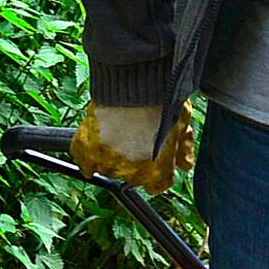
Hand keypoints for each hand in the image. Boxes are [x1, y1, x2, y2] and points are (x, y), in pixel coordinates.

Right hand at [70, 101, 196, 192]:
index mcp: (157, 171)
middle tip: (134, 140)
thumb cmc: (162, 101)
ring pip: (108, 168)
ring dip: (111, 157)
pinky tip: (91, 150)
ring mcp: (109, 162)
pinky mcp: (88, 149)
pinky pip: (83, 161)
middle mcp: (133, 172)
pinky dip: (85, 157)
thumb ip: (183, 149)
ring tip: (117, 134)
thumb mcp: (181, 125)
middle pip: (131, 177)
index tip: (151, 162)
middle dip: (135, 162)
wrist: (137, 82)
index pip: (156, 186)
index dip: (155, 173)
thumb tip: (185, 166)